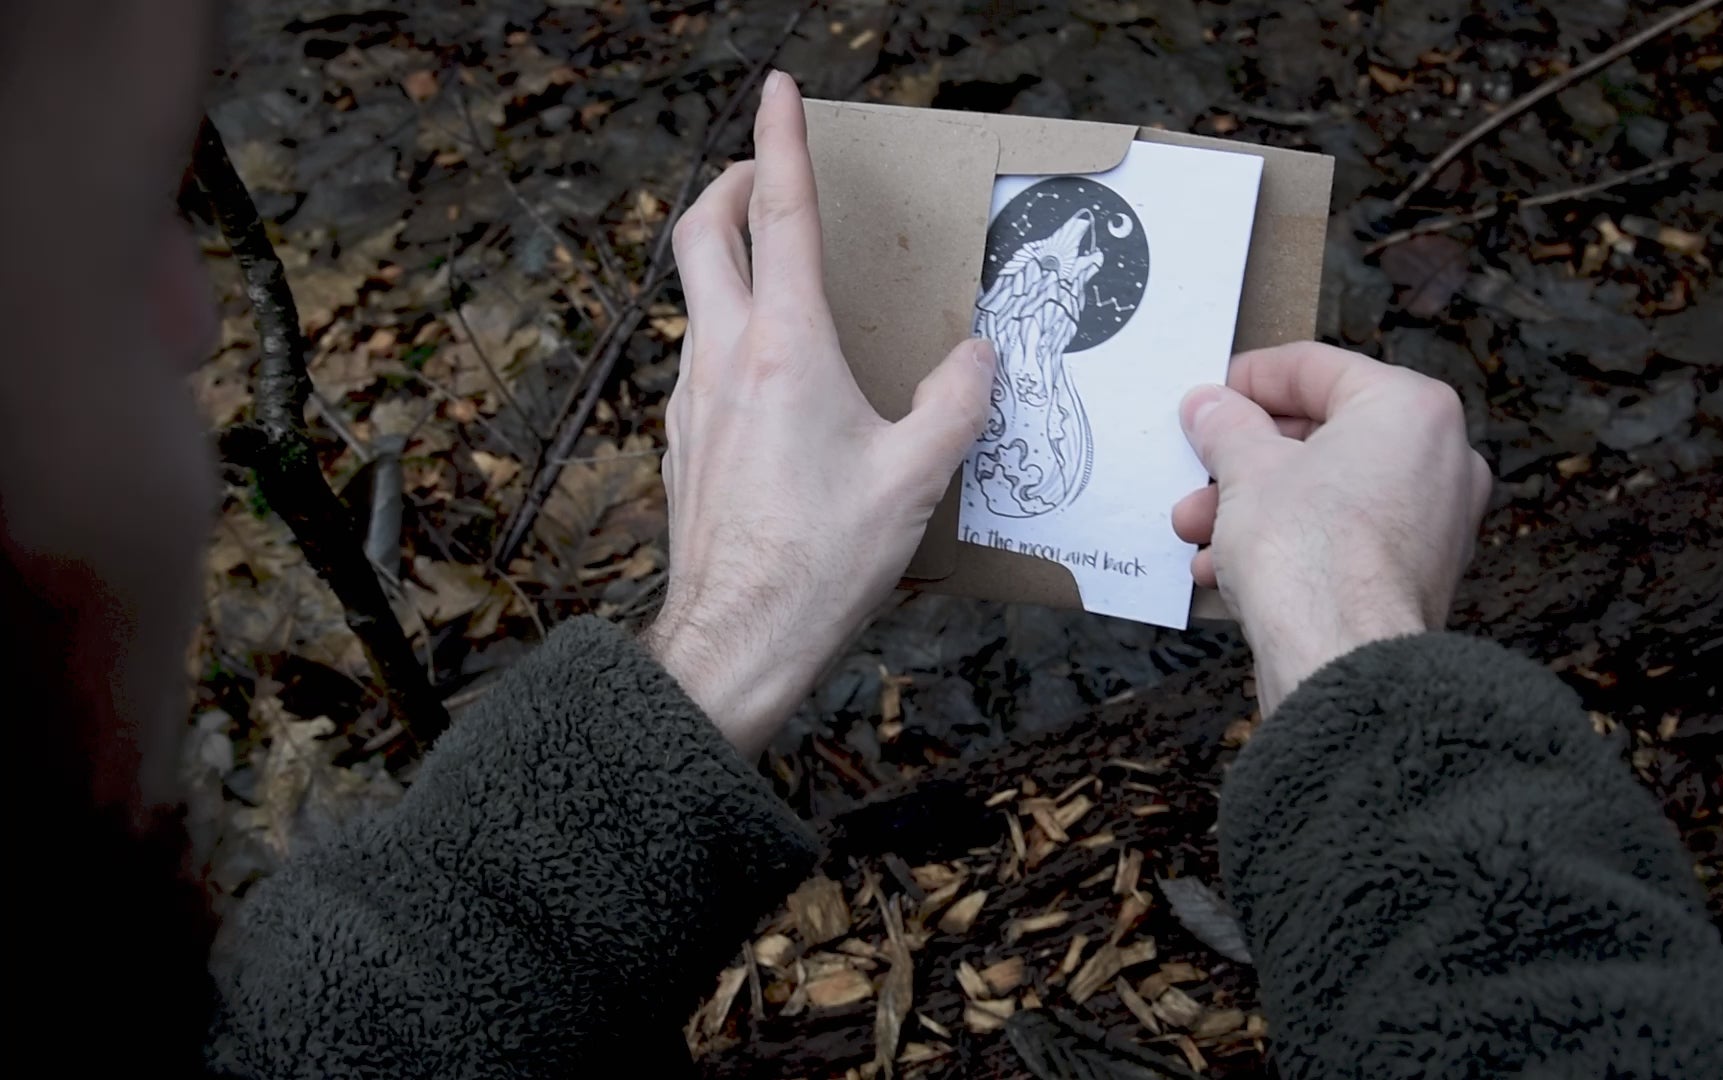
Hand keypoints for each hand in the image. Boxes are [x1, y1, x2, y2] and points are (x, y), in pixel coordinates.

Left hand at [644, 71, 993, 754]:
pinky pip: (699, 357)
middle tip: (764, 173)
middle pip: (702, 232)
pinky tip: (768, 375)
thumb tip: (977, 358)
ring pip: (694, 296)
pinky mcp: (681, 442)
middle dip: (729, 182)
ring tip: (780, 275)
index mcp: (785, 349)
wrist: (734, 641)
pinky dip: (728, 329)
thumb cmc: (821, 562)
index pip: (779, 215)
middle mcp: (724, 357)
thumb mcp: (916, 479)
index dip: (779, 141)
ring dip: (728, 259)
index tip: (778, 89)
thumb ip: (957, 402)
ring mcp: (690, 400)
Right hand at [1173, 343, 1490, 712]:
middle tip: (1195, 469)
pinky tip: (1227, 571)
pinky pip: (1343, 540)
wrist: (1341, 659)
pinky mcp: (1417, 575)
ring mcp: (1436, 522)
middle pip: (1321, 437)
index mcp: (1410, 408)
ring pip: (1326, 494)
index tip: (1206, 398)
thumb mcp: (1246, 469)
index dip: (1247, 380)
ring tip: (1195, 531)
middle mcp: (1440, 458)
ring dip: (1252, 508)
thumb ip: (1226, 426)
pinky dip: (1287, 545)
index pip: (1316, 368)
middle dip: (1243, 460)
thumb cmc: (1308, 553)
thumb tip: (1208, 406)